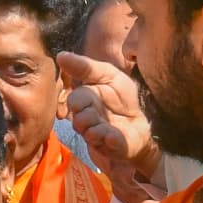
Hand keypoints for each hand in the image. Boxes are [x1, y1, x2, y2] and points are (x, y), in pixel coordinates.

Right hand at [57, 53, 161, 202]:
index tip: (89, 95)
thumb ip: (86, 67)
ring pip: (90, 133)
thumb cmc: (122, 98)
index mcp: (86, 102)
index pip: (74, 101)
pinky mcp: (113, 147)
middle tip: (95, 112)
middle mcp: (88, 121)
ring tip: (105, 127)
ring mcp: (99, 136)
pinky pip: (108, 144)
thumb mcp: (108, 75)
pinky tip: (112, 135)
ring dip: (96, 128)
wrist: (142, 120)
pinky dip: (109, 139)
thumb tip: (60, 55)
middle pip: (79, 120)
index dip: (78, 100)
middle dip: (86, 116)